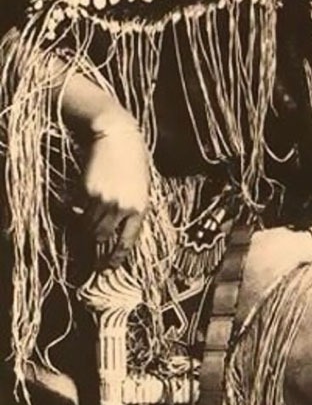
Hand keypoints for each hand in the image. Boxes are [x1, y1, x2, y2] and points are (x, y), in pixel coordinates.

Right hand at [79, 109, 150, 267]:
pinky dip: (75, 213)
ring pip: (88, 227)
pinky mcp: (86, 191)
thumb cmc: (134, 160)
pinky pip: (78, 211)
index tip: (107, 268)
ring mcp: (102, 200)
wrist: (118, 136)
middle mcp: (121, 207)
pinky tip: (75, 209)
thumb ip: (133, 210)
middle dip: (95, 248)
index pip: (126, 242)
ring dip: (84, 231)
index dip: (114, 259)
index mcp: (139, 208)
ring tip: (83, 231)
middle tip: (89, 255)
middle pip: (102, 238)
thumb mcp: (142, 187)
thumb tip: (119, 234)